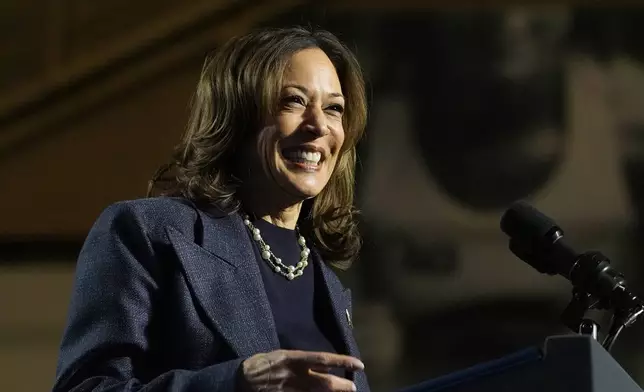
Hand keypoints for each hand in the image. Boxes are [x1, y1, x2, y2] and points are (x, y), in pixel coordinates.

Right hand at [238, 349, 364, 390]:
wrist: (240, 380)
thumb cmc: (262, 364)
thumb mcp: (282, 355)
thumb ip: (302, 361)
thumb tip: (323, 365)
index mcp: (293, 359)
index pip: (324, 359)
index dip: (343, 362)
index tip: (358, 364)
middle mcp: (294, 375)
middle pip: (324, 382)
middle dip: (341, 386)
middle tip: (352, 388)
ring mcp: (290, 390)